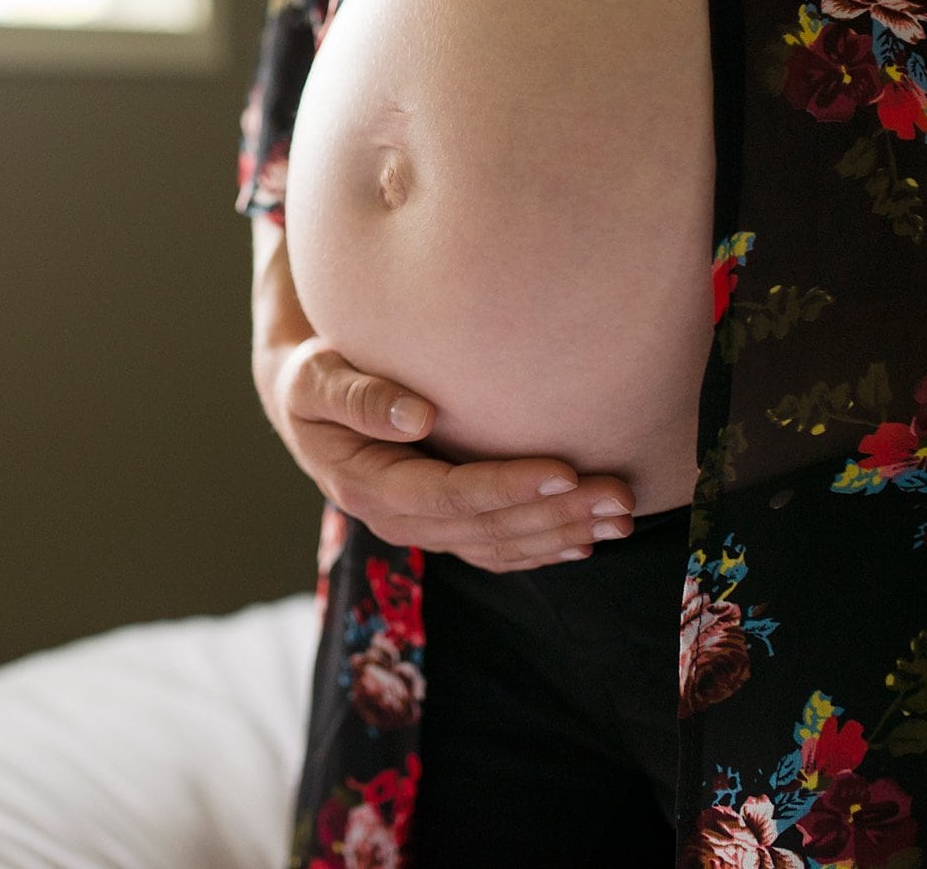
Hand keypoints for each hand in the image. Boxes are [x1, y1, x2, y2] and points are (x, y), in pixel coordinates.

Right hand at [253, 335, 639, 571]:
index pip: (448, 494)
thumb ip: (359, 396)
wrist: (304, 402)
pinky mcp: (439, 525)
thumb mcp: (316, 376)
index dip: (507, 486)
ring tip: (621, 519)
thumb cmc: (313, 375)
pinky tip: (586, 541)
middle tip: (619, 497)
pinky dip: (542, 549)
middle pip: (484, 529)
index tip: (565, 468)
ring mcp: (419, 528)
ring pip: (497, 547)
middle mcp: (394, 519)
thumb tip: (418, 415)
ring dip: (562, 535)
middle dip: (555, 516)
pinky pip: (494, 551)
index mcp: (365, 485)